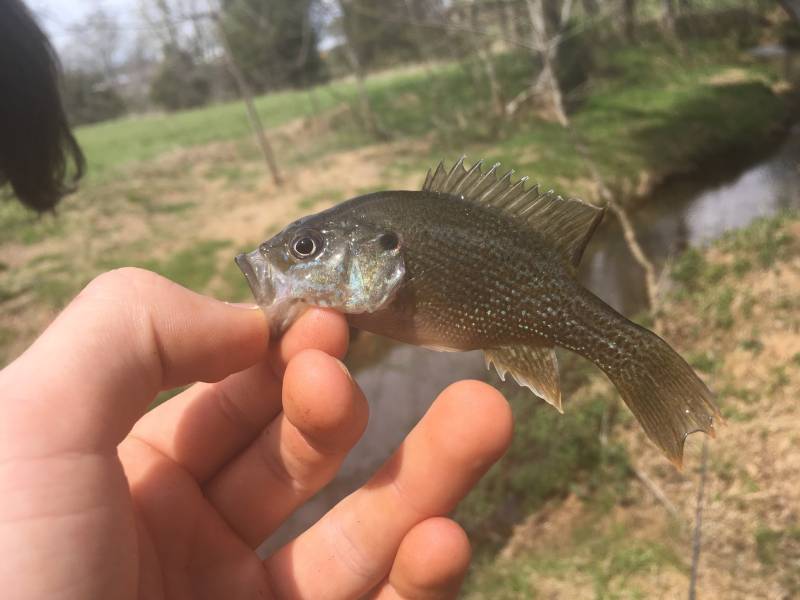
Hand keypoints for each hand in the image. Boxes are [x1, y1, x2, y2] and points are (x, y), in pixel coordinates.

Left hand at [0, 268, 511, 598]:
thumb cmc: (5, 579)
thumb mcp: (31, 425)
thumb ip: (131, 331)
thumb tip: (251, 320)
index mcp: (125, 475)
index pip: (231, 394)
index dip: (282, 355)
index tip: (329, 326)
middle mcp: (189, 540)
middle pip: (301, 458)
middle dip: (345, 408)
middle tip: (353, 384)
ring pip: (358, 535)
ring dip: (426, 477)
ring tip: (486, 416)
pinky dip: (420, 580)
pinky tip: (443, 540)